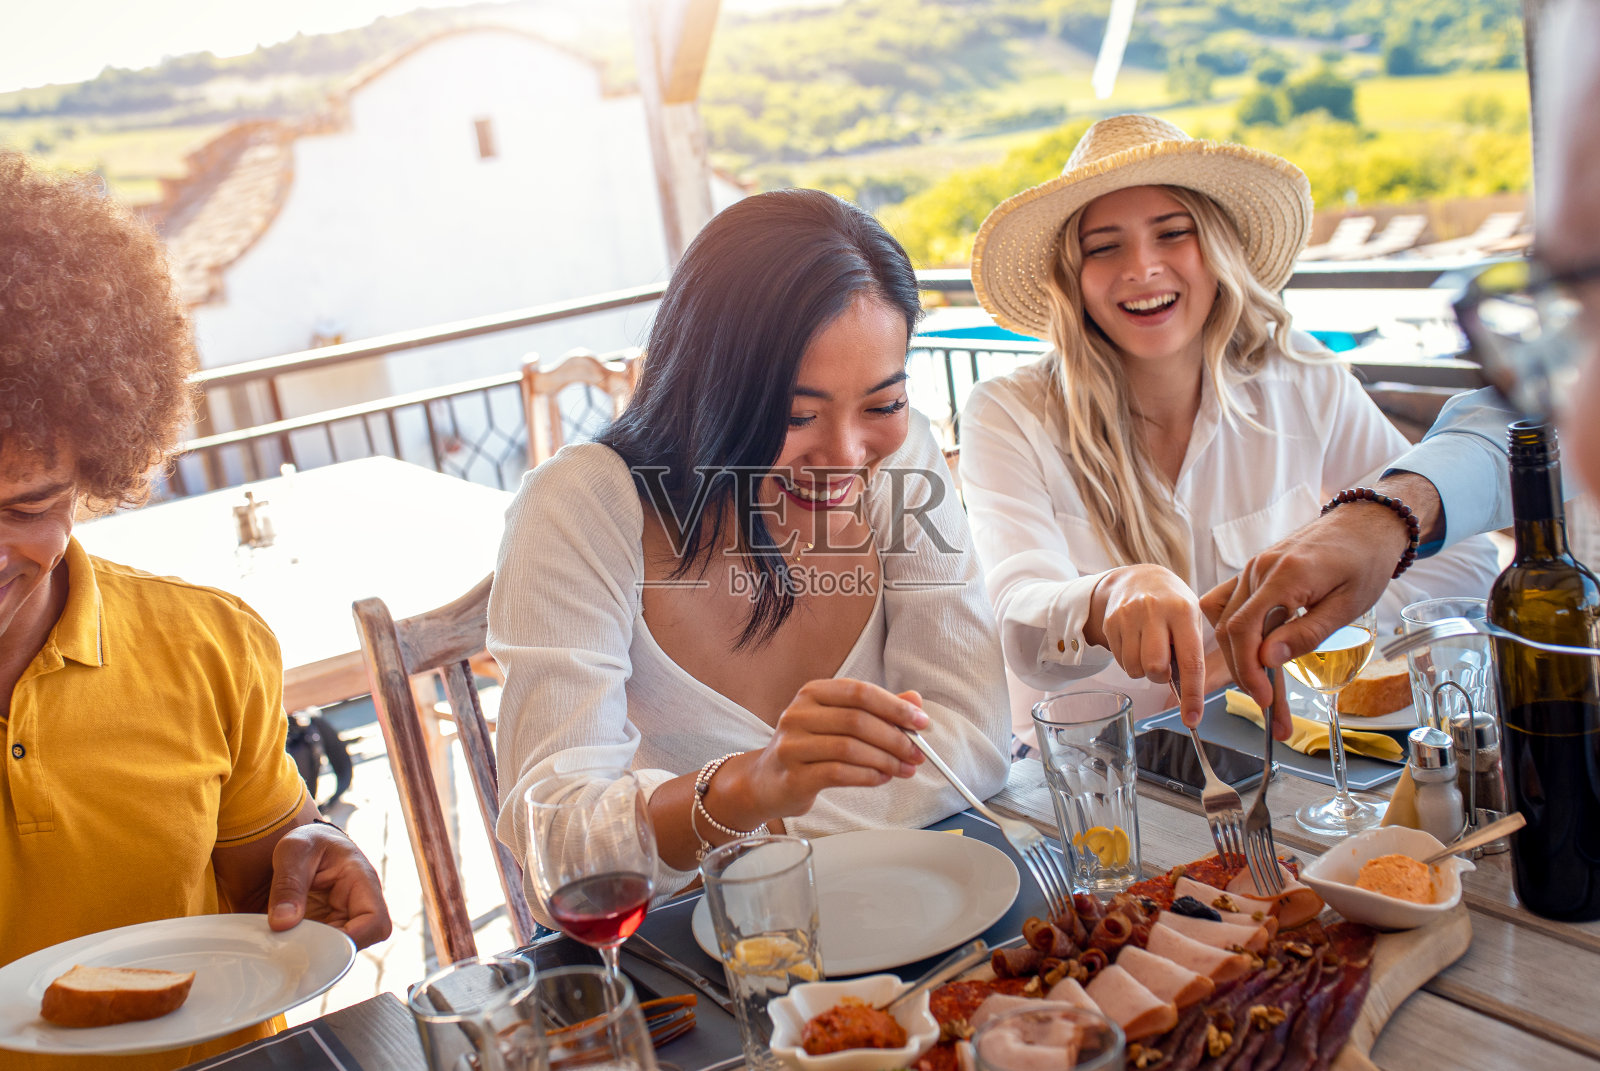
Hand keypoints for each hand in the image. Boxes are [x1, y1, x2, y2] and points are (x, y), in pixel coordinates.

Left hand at [267, 822, 391, 949]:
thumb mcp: (294, 851)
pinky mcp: (325, 931)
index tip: (319, 943)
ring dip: (309, 953)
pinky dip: (299, 951)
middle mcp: (357, 908)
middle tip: (290, 947)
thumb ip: (288, 884)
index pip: (375, 922)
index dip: (354, 939)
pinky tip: (279, 943)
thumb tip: (283, 923)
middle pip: (355, 945)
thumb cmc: (307, 843)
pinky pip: (318, 950)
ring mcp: (341, 922)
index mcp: (362, 883)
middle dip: (323, 951)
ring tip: (281, 943)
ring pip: (335, 952)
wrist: (304, 846)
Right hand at [735, 679, 928, 820]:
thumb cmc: (810, 749)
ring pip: (849, 748)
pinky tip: (881, 778)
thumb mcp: (840, 722)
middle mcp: (798, 714)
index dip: (895, 707)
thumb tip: (915, 702)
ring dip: (885, 760)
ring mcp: (792, 745)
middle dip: (895, 738)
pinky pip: (838, 773)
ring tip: (903, 769)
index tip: (921, 723)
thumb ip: (877, 709)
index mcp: (813, 693)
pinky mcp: (793, 775)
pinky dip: (867, 776)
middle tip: (917, 753)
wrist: (767, 781)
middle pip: (857, 720)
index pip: (860, 692)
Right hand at [1086, 565, 1207, 726]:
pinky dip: (1129, 661)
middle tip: (1164, 663)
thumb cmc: (1173, 605)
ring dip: (1143, 670)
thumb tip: (1186, 695)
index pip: (1190, 662)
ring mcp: (1128, 615)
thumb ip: (1192, 650)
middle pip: (1155, 668)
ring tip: (1148, 650)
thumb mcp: (1191, 618)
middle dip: (1160, 676)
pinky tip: (1135, 644)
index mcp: (1183, 611)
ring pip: (1134, 668)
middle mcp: (1154, 611)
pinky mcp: (1110, 622)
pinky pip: (1120, 661)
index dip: (1192, 695)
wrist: (1138, 578)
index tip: (1192, 720)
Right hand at [1200, 504, 1410, 735]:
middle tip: (1269, 706)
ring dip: (1240, 656)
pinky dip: (1233, 630)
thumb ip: (1306, 633)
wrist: (1365, 525)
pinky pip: (1228, 602)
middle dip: (1245, 673)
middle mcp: (1259, 569)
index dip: (1248, 670)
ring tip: (1263, 684)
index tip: (1265, 699)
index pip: (1245, 630)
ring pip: (1227, 620)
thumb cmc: (1364, 563)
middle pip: (1231, 629)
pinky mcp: (1254, 571)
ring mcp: (1253, 568)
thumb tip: (1268, 659)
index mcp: (1284, 576)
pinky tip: (1247, 649)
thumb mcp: (1347, 606)